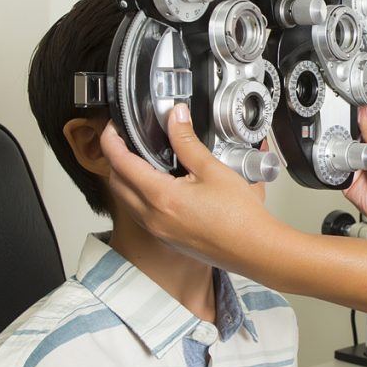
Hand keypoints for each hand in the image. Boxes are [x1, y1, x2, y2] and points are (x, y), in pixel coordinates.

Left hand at [100, 105, 271, 270]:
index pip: (121, 163)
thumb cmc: (240, 217)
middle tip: (127, 141)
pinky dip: (140, 197)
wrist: (254, 249)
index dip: (111, 141)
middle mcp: (152, 217)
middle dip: (115, 159)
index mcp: (161, 197)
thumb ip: (188, 142)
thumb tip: (176, 117)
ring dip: (126, 180)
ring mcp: (158, 231)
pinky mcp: (167, 239)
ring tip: (143, 161)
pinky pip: (141, 215)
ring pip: (126, 201)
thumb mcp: (213, 170)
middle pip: (117, 183)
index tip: (113, 128)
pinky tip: (160, 187)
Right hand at [343, 107, 366, 240]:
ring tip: (346, 158)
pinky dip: (334, 169)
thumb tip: (364, 109)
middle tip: (344, 139)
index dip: (354, 116)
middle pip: (347, 135)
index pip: (362, 121)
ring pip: (338, 152)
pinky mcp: (348, 181)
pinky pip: (334, 171)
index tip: (344, 110)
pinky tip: (341, 169)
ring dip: (338, 153)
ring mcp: (357, 166)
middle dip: (342, 136)